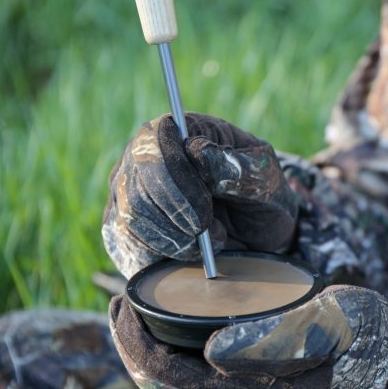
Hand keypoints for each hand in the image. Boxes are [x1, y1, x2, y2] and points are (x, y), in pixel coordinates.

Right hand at [102, 113, 297, 277]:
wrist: (258, 235)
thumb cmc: (260, 196)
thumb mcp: (263, 179)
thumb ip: (233, 165)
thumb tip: (195, 149)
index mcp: (177, 131)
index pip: (154, 144)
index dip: (175, 181)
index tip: (204, 213)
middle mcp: (143, 158)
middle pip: (135, 188)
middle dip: (176, 219)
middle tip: (211, 233)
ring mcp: (127, 192)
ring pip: (130, 220)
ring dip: (175, 240)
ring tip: (209, 240)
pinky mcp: (124, 228)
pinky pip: (127, 247)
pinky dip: (163, 257)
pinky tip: (190, 254)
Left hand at [109, 286, 387, 388]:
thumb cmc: (367, 343)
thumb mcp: (327, 327)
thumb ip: (272, 341)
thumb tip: (211, 352)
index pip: (168, 380)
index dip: (135, 341)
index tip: (121, 299)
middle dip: (135, 347)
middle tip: (122, 301)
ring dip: (155, 355)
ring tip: (144, 312)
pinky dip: (178, 365)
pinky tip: (178, 335)